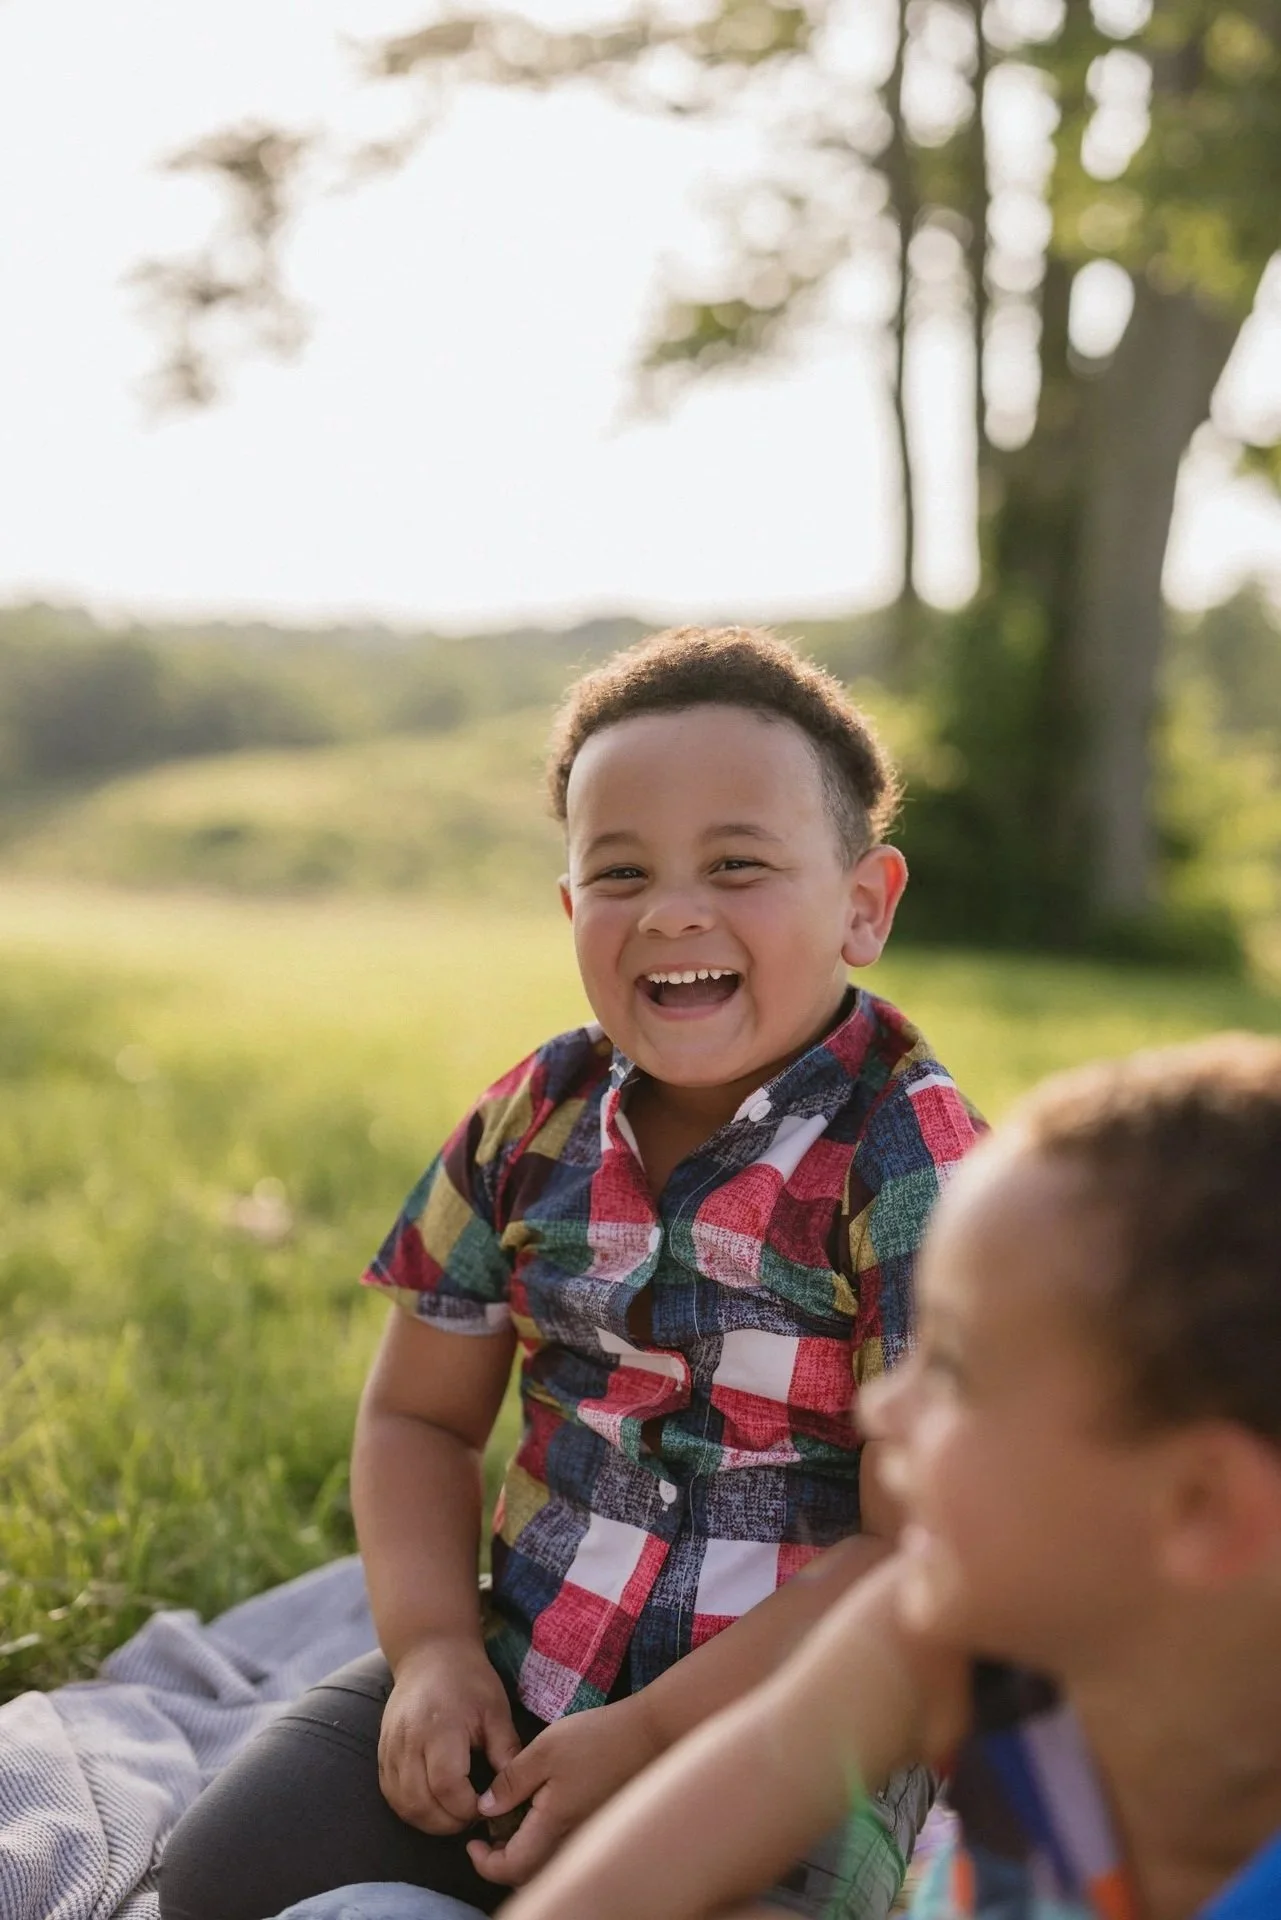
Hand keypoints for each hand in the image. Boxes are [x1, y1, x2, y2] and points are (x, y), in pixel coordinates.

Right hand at [378, 1636, 521, 1835]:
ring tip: (453, 1815)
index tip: (485, 1807)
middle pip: (420, 1803)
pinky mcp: (382, 1751)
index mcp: (440, 1729)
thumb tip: (516, 1792)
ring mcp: (391, 1747)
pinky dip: (410, 1808)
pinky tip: (432, 1805)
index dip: (467, 1808)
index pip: (447, 1787)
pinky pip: (390, 1793)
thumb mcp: (496, 1710)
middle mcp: (409, 1742)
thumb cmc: (468, 1679)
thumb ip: (506, 1751)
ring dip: (428, 1821)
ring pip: (402, 1804)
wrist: (430, 1652)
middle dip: (448, 1823)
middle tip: (471, 1818)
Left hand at [466, 1693, 662, 1885]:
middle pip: (527, 1876)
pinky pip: (561, 1851)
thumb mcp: (543, 1750)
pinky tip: (538, 1813)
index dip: (484, 1864)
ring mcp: (586, 1836)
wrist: (648, 1735)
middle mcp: (571, 1842)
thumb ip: (511, 1781)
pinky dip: (542, 1844)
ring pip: (545, 1866)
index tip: (472, 1843)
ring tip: (510, 1822)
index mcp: (553, 1826)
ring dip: (522, 1855)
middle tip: (487, 1836)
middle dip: (501, 1864)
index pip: (510, 1869)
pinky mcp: (596, 1825)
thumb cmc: (595, 1739)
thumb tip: (485, 1810)